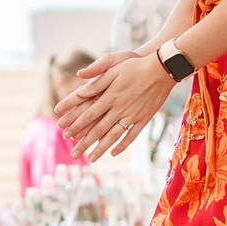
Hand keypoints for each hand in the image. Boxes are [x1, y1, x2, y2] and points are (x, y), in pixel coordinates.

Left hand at [58, 50, 173, 160]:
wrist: (163, 69)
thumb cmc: (135, 65)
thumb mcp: (113, 66)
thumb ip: (96, 80)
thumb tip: (79, 87)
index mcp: (109, 96)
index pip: (88, 114)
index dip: (75, 125)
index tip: (64, 134)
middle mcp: (119, 108)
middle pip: (98, 129)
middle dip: (84, 143)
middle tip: (73, 155)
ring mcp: (132, 115)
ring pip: (113, 135)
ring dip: (101, 148)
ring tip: (90, 159)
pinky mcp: (144, 118)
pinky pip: (132, 135)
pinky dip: (123, 145)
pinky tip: (113, 153)